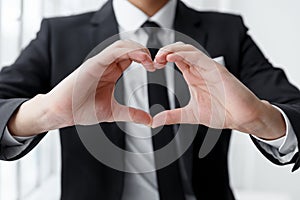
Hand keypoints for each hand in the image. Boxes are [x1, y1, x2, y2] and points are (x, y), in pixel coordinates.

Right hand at [8, 40, 154, 135]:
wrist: (61, 113)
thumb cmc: (82, 110)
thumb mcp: (113, 112)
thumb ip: (132, 114)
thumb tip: (149, 120)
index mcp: (111, 72)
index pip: (130, 57)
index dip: (145, 59)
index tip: (155, 68)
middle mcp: (106, 64)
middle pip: (128, 48)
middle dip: (144, 52)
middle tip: (155, 64)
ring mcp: (99, 63)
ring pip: (121, 45)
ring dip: (138, 50)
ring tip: (149, 61)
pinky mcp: (93, 64)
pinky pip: (112, 51)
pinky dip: (127, 51)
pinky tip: (139, 59)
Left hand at [152, 42, 285, 139]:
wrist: (242, 118)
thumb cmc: (222, 113)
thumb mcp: (190, 115)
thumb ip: (173, 116)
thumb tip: (155, 121)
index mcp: (193, 76)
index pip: (176, 59)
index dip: (162, 59)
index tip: (152, 66)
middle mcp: (200, 69)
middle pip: (180, 50)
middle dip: (165, 51)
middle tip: (153, 61)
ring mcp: (208, 67)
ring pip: (188, 49)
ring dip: (172, 50)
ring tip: (160, 57)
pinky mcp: (216, 69)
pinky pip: (198, 56)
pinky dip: (184, 54)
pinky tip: (172, 57)